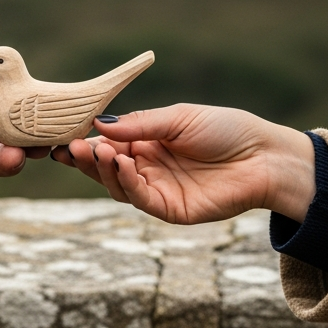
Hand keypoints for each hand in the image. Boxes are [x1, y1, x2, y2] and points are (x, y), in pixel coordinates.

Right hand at [51, 105, 314, 224]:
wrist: (264, 156)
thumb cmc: (226, 130)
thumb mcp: (178, 118)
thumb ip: (140, 124)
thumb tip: (99, 124)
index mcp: (147, 143)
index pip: (107, 144)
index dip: (86, 142)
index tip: (64, 135)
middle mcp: (148, 168)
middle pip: (105, 168)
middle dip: (86, 158)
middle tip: (72, 146)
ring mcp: (158, 190)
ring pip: (118, 186)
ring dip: (103, 170)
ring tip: (99, 151)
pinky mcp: (171, 210)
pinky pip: (140, 199)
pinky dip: (126, 182)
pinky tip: (120, 164)